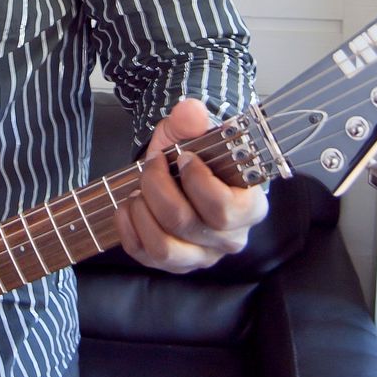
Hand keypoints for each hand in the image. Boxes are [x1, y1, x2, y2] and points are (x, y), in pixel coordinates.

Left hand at [116, 97, 267, 273]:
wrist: (181, 174)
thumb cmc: (196, 158)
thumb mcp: (193, 134)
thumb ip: (192, 122)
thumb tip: (190, 112)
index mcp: (248, 207)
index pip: (223, 207)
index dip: (196, 180)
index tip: (184, 157)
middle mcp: (229, 238)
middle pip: (185, 223)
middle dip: (158, 187)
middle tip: (153, 165)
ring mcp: (202, 256)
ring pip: (164, 248)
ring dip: (142, 211)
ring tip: (139, 190)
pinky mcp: (175, 265)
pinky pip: (144, 255)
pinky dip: (128, 227)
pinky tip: (129, 206)